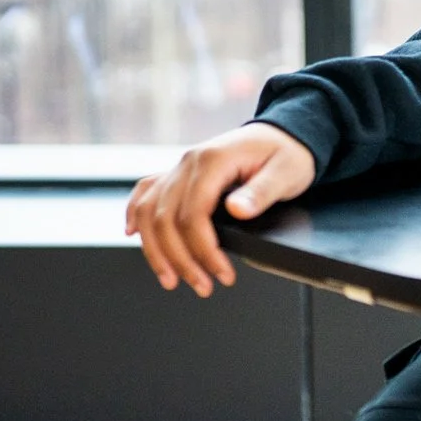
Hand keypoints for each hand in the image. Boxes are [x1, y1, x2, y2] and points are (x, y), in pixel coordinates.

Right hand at [125, 122, 316, 296]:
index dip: (204, 250)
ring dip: (156, 250)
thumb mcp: (287, 172)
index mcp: (214, 159)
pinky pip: (146, 192)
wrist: (285, 133)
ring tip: (171, 279)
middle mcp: (189, 161)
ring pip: (149, 211)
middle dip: (182, 260)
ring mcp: (181, 167)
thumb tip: (237, 210)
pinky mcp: (179, 174)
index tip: (222, 274)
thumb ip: (261, 192)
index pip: (194, 213)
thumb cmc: (288, 153)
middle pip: (166, 218)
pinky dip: (135, 214)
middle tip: (204, 287)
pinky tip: (133, 234)